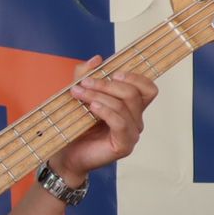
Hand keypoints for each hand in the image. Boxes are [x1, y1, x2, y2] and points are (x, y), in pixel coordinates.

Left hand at [50, 56, 157, 186]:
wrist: (65, 155)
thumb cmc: (74, 128)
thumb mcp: (79, 97)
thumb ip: (85, 77)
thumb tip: (97, 59)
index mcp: (130, 107)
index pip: (147, 88)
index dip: (135, 77)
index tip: (112, 72)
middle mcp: (135, 120)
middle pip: (134, 94)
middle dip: (108, 84)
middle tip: (85, 82)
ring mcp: (131, 133)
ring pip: (124, 106)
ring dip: (100, 95)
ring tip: (79, 93)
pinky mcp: (124, 145)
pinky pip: (120, 123)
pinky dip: (106, 111)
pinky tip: (92, 107)